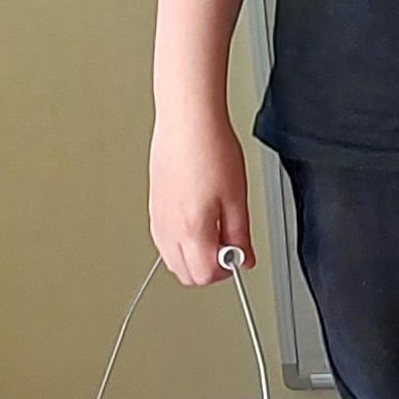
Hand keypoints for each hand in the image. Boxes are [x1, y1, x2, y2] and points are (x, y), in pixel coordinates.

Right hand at [149, 102, 255, 286]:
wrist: (187, 123)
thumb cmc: (211, 150)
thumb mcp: (237, 198)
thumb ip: (240, 234)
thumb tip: (245, 258)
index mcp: (191, 229)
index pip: (205, 274)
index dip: (226, 271)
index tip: (238, 257)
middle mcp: (168, 228)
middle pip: (185, 274)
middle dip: (209, 270)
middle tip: (229, 248)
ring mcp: (157, 219)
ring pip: (171, 260)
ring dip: (193, 258)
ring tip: (215, 233)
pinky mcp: (153, 207)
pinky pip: (163, 241)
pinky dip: (180, 244)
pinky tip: (198, 224)